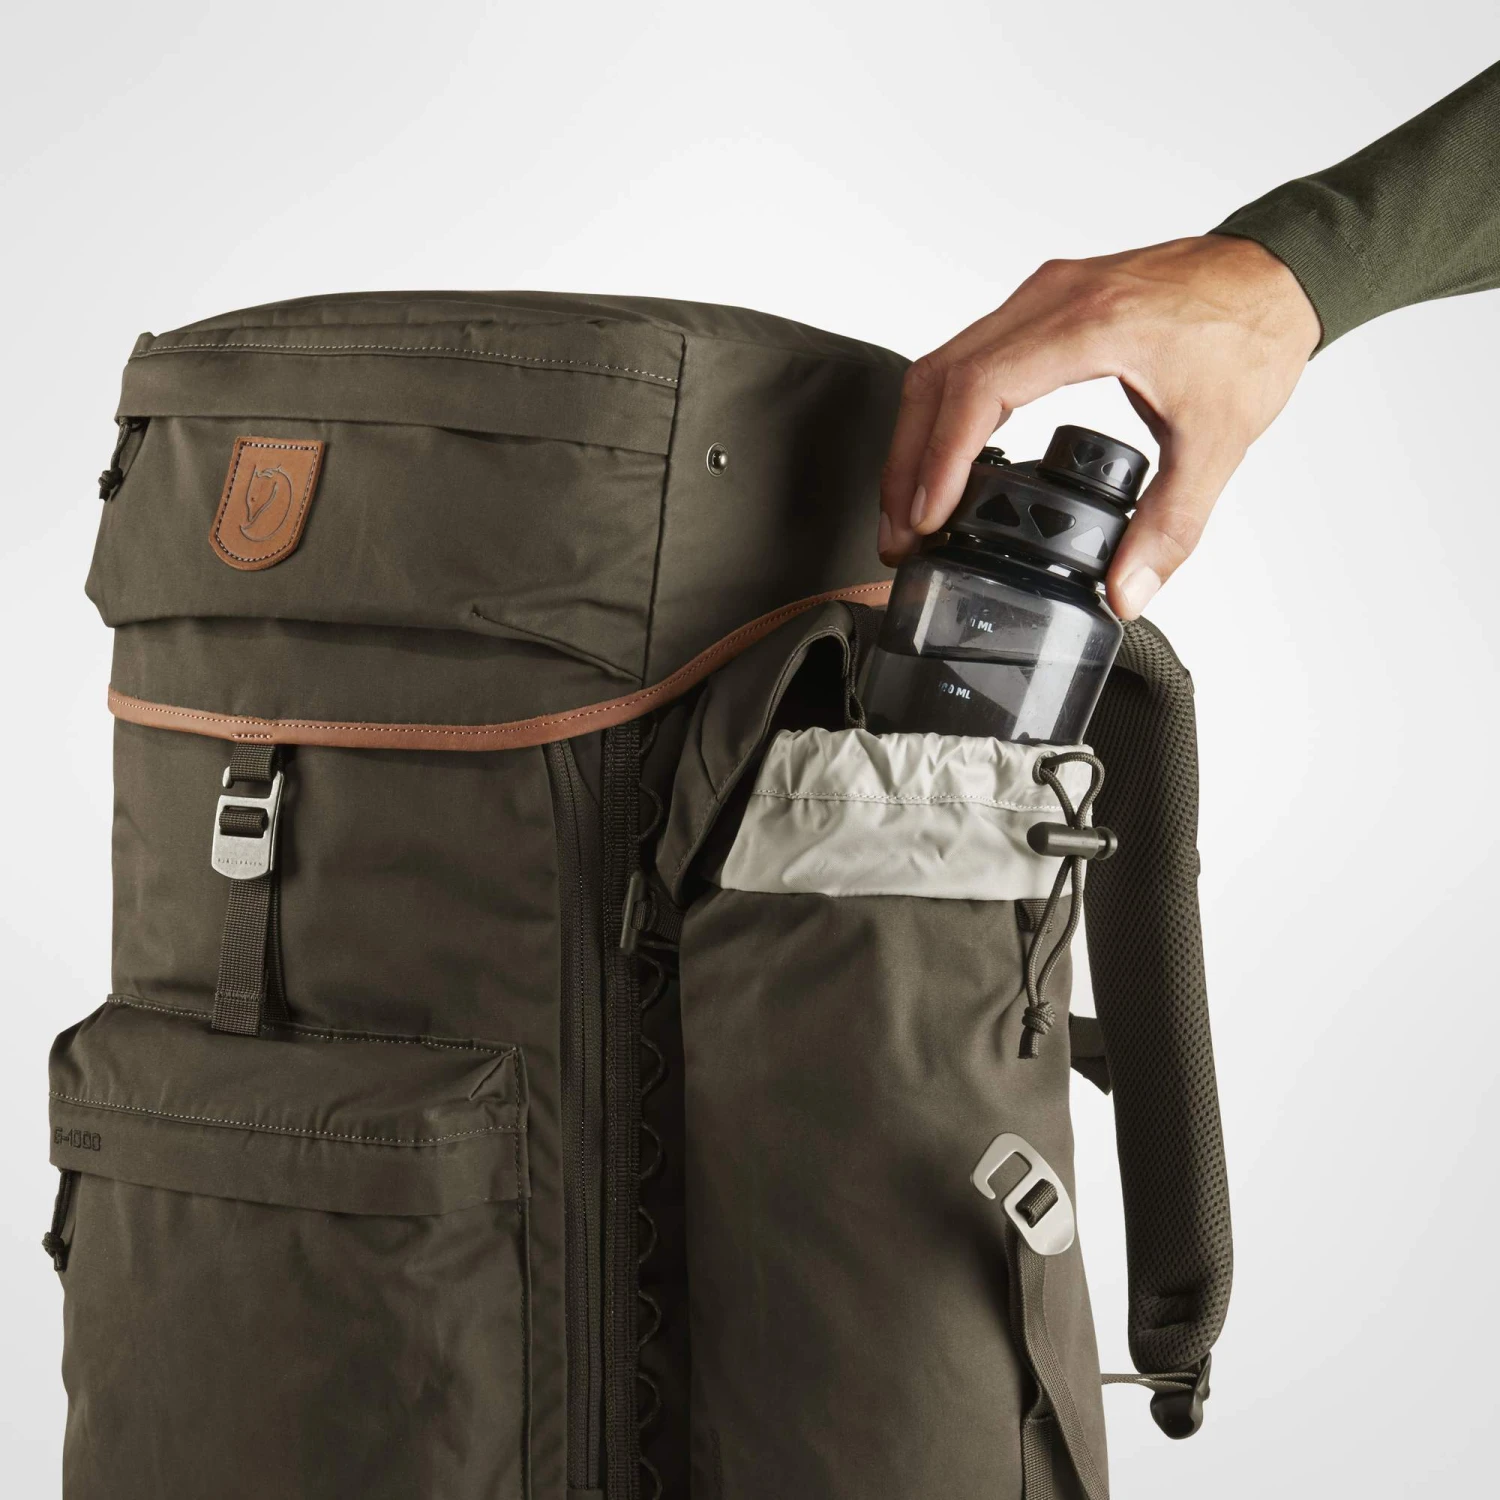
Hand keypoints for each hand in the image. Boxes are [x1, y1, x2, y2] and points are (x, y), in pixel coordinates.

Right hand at [878, 235, 1321, 617]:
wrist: (1278, 273)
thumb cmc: (1252, 335)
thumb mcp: (1219, 442)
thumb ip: (1171, 525)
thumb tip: (1126, 592)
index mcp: (1090, 325)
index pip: (978, 390)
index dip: (940, 460)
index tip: (926, 518)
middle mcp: (1053, 299)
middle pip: (938, 377)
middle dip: (906, 462)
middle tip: (900, 533)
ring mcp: (1042, 295)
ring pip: (942, 362)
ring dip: (915, 437)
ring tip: (910, 508)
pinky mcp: (1042, 303)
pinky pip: (966, 353)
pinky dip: (942, 410)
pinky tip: (945, 458)